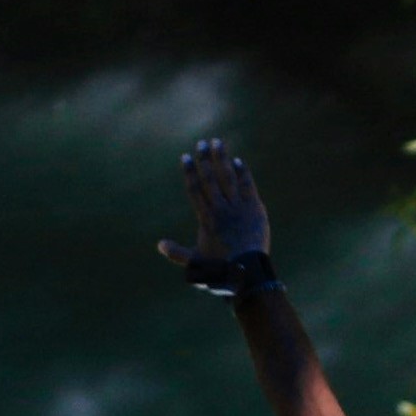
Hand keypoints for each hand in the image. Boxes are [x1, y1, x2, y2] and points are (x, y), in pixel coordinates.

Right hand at [154, 136, 273, 273]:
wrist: (247, 273)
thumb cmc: (220, 270)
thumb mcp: (196, 262)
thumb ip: (177, 252)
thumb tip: (159, 245)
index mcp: (206, 219)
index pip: (195, 190)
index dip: (190, 173)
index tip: (186, 157)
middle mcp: (221, 209)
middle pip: (211, 179)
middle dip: (205, 159)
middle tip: (201, 143)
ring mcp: (239, 208)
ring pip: (228, 178)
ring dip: (222, 159)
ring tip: (218, 142)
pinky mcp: (255, 210)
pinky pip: (248, 186)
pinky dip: (242, 173)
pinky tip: (237, 161)